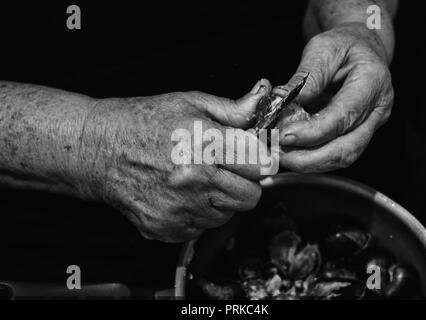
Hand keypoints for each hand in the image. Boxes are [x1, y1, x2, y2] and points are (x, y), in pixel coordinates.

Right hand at [76, 80, 272, 241]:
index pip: (261, 165)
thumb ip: (232, 109)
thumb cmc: (143, 122)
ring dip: (220, 199)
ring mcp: (180, 208)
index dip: (259, 159)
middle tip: (225, 169)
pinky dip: (198, 214)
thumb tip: (262, 101)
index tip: (251, 157)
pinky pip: (201, 227)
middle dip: (244, 182)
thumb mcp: (190, 103)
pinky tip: (181, 194)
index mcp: (205, 145)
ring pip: (227, 214)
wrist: (100, 149)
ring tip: (198, 179)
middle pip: (250, 196)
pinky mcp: (167, 228)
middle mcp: (194, 181)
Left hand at [274, 23, 393, 171]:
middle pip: (346, 149)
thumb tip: (285, 102)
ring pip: (341, 158)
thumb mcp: (323, 48)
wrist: (360, 48)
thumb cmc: (344, 45)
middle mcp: (376, 110)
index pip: (343, 116)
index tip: (284, 136)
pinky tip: (289, 153)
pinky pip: (335, 155)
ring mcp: (369, 126)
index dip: (312, 132)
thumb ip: (306, 77)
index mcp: (373, 82)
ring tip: (279, 156)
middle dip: (309, 158)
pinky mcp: (356, 135)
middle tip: (278, 154)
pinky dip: (310, 158)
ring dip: (308, 163)